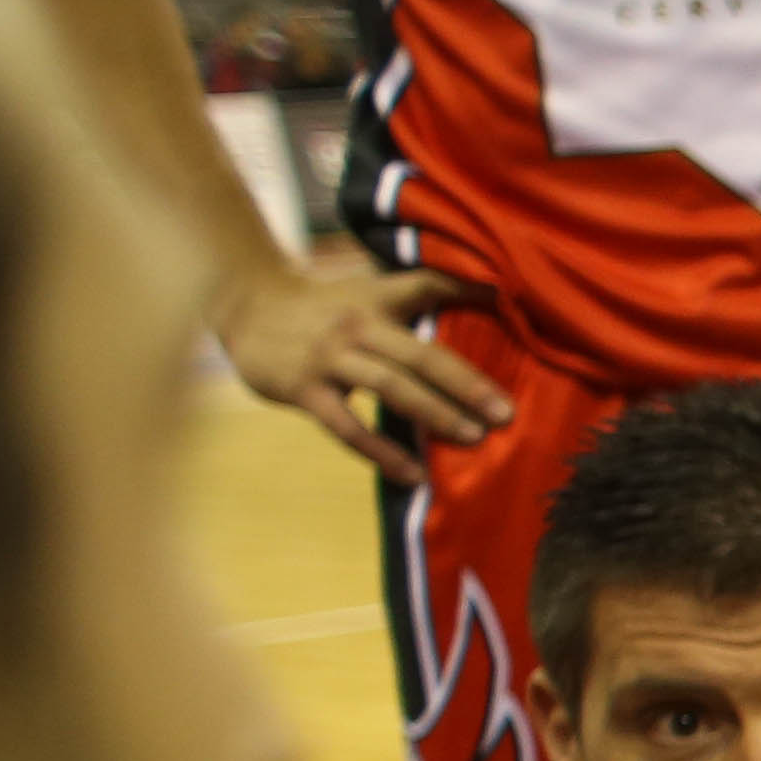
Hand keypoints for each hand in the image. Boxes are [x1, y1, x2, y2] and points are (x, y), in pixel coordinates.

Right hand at [213, 246, 506, 473]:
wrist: (244, 308)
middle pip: (421, 354)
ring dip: (436, 414)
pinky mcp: (304, 389)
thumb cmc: (319, 307)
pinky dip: (383, 453)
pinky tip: (413, 474)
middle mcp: (358, 326)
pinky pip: (348, 427)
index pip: (430, 286)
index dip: (472, 290)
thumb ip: (413, 299)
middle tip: (506, 413)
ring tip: (474, 438)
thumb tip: (485, 300)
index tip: (516, 305)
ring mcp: (329, 358)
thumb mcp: (364, 292)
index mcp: (376, 299)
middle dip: (468, 384)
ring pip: (392, 388)